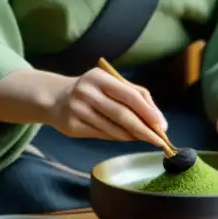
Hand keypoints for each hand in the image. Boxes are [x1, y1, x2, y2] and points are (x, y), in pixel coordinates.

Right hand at [47, 68, 167, 147]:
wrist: (55, 98)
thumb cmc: (92, 90)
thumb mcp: (110, 83)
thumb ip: (135, 95)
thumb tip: (157, 119)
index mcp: (100, 77)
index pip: (130, 95)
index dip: (148, 111)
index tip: (162, 125)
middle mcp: (87, 92)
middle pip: (122, 114)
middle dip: (144, 130)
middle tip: (159, 141)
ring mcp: (78, 109)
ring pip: (113, 128)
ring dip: (132, 136)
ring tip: (144, 138)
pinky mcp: (72, 126)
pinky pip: (102, 135)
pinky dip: (118, 138)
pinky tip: (126, 138)